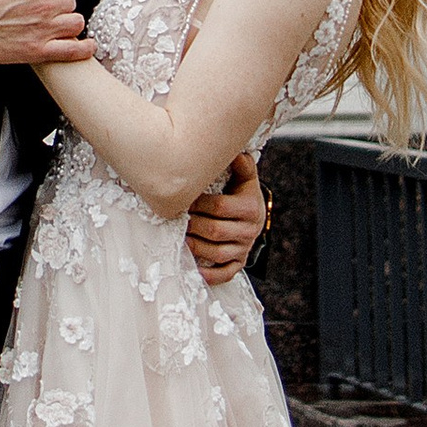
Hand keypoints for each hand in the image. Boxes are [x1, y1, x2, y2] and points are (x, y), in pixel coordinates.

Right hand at [0, 0, 92, 69]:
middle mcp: (42, 6)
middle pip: (70, 1)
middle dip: (60, 3)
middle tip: (45, 7)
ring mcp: (41, 30)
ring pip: (75, 22)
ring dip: (69, 22)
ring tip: (58, 23)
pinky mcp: (37, 51)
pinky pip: (72, 51)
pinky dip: (83, 49)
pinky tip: (87, 46)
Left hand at [185, 153, 264, 287]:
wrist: (254, 215)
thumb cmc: (241, 192)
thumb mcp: (244, 177)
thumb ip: (241, 164)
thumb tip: (235, 151)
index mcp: (251, 208)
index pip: (220, 207)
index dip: (198, 203)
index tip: (180, 200)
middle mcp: (250, 231)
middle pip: (215, 230)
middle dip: (192, 225)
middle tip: (172, 219)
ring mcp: (244, 250)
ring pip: (216, 253)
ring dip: (194, 247)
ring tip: (178, 238)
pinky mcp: (238, 264)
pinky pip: (224, 274)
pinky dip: (208, 275)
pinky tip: (192, 269)